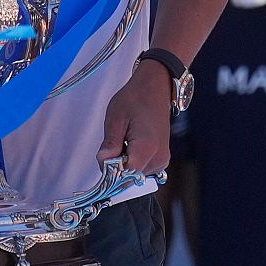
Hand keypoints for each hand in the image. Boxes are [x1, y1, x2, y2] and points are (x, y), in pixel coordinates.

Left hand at [96, 59, 173, 174]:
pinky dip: (132, 161)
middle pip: (130, 177)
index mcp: (147, 148)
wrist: (154, 88)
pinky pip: (142, 169)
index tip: (103, 157)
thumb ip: (110, 145)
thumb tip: (103, 164)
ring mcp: (162, 160)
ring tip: (124, 140)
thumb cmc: (135, 99)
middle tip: (113, 143)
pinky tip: (130, 144)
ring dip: (124, 163)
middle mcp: (158, 158)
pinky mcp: (161, 159)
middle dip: (116, 166)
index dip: (110, 169)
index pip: (125, 175)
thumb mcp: (115, 119)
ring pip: (135, 175)